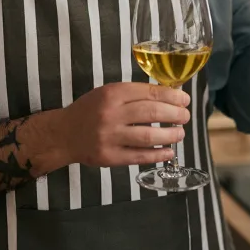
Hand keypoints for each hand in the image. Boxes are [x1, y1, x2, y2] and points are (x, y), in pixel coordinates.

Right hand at [54, 82, 190, 166]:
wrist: (63, 134)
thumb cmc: (90, 110)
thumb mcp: (108, 93)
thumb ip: (133, 94)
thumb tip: (168, 96)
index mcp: (112, 94)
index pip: (149, 92)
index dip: (172, 96)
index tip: (184, 99)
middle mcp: (111, 114)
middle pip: (151, 113)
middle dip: (175, 114)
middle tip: (185, 116)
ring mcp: (110, 137)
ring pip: (148, 137)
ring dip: (169, 135)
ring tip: (180, 133)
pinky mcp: (109, 157)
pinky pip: (139, 157)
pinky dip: (157, 155)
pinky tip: (168, 152)